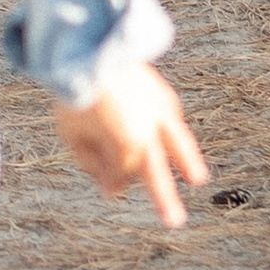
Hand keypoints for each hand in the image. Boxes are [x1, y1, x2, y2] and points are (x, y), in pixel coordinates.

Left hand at [51, 64, 207, 229]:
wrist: (87, 47)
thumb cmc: (75, 95)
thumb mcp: (72, 135)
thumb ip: (92, 165)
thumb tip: (112, 192)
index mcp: (128, 141)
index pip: (126, 175)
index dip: (114, 182)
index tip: (109, 190)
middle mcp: (149, 127)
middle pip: (158, 169)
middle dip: (164, 198)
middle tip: (174, 222)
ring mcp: (157, 108)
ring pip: (177, 140)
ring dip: (186, 160)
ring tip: (197, 178)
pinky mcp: (159, 91)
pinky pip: (170, 115)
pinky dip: (173, 129)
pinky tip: (175, 137)